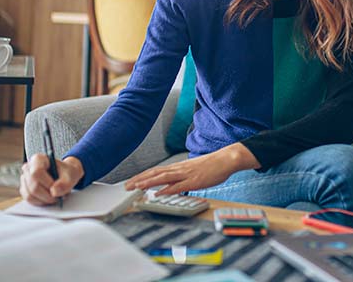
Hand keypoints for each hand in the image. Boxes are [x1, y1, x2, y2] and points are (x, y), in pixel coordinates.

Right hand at [20, 154, 83, 205]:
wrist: (65, 175)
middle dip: (47, 195)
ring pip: (29, 195)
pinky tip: (49, 199)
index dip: (47, 184)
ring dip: (44, 200)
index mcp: (38, 159)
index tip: (56, 189)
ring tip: (56, 197)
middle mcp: (28, 168)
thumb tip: (53, 192)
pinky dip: (40, 202)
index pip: (36, 173)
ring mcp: (25, 179)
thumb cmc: (67, 172)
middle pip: (33, 186)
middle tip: (59, 197)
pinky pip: (29, 199)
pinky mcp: (25, 189)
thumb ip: (64, 184)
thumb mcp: (71, 175)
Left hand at [124, 143, 259, 195]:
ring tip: (137, 187)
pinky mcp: (195, 180)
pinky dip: (167, 189)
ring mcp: (186, 174)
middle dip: (140, 180)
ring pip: (163, 178)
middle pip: (155, 173)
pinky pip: (178, 185)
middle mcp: (179, 169)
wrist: (226, 159)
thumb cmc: (211, 166)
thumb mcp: (192, 172)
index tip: (131, 182)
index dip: (142, 176)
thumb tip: (169, 187)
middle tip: (127, 186)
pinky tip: (158, 192)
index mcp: (178, 167)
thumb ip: (180, 179)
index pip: (156, 171)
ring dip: (148, 183)